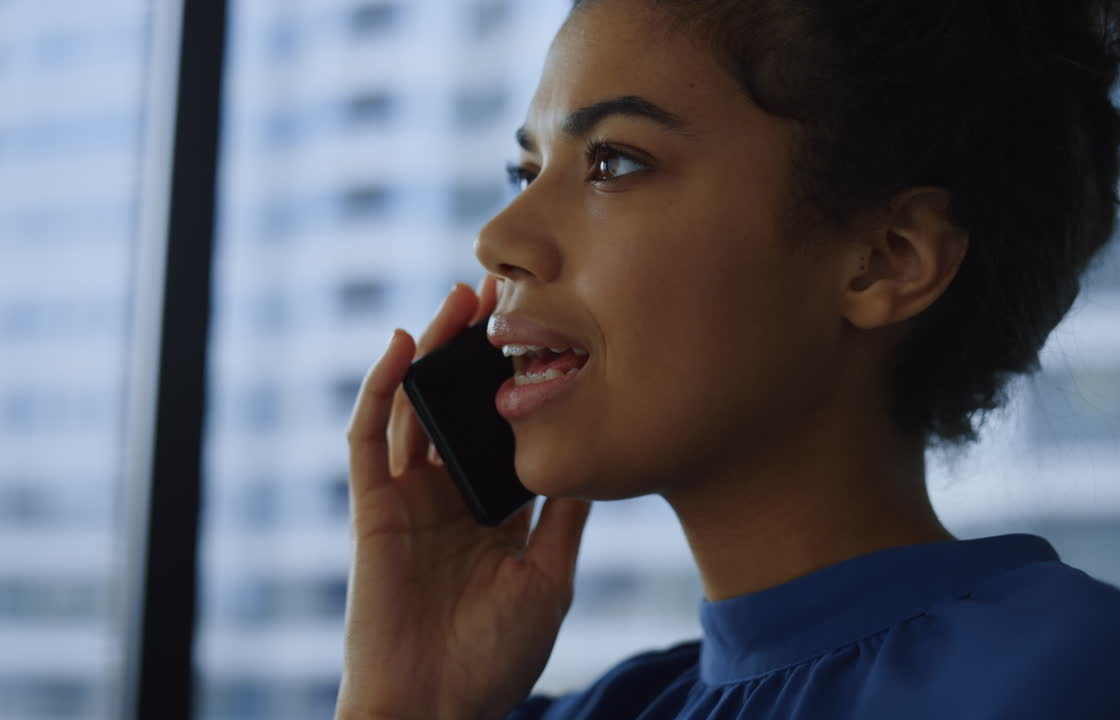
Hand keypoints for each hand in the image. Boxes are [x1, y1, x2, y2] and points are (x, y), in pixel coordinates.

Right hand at [336, 276, 592, 719]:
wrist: (434, 709)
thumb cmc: (493, 658)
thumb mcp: (548, 577)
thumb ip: (564, 517)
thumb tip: (597, 456)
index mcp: (495, 512)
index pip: (506, 430)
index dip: (521, 382)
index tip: (551, 332)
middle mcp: (451, 497)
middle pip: (460, 406)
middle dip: (476, 352)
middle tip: (501, 293)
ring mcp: (410, 499)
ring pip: (417, 408)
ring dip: (433, 352)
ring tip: (459, 299)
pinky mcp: (373, 509)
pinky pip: (369, 440)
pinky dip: (380, 390)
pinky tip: (401, 344)